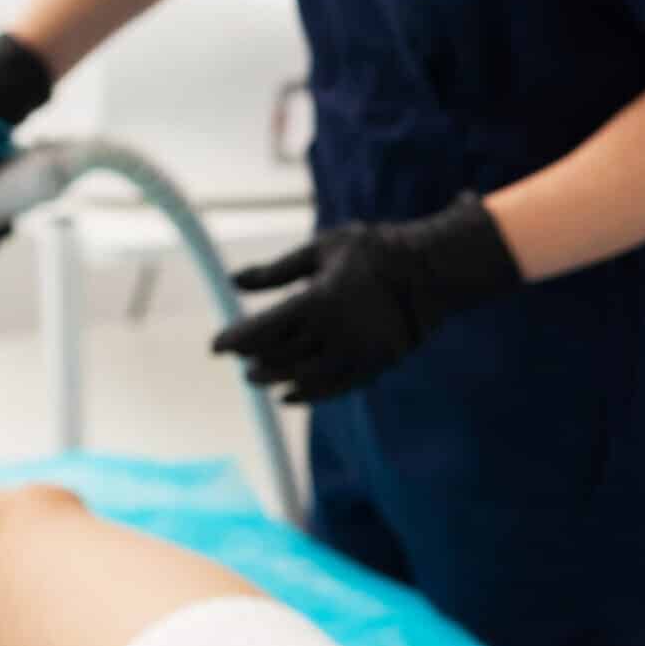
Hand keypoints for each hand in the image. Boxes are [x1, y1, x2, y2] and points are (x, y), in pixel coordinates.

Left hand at [213, 194, 521, 402]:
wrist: (429, 271)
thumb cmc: (370, 252)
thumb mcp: (320, 250)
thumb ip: (275, 271)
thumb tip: (232, 282)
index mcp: (318, 300)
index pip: (262, 330)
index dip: (234, 340)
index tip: (216, 347)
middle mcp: (335, 332)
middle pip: (281, 357)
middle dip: (256, 361)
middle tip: (242, 362)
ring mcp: (356, 353)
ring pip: (305, 377)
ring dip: (277, 380)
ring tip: (260, 378)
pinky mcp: (374, 366)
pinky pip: (334, 388)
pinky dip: (308, 394)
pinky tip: (290, 395)